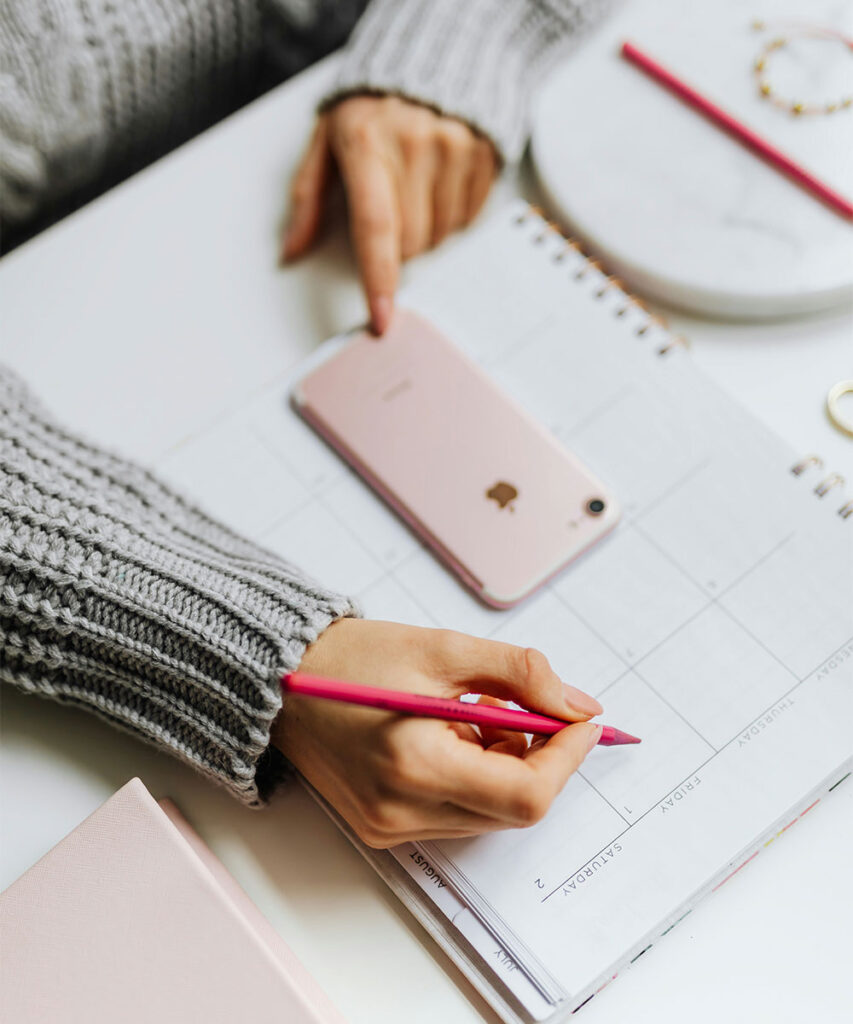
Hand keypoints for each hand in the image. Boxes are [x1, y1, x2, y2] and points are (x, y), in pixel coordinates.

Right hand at [272, 619, 602, 847]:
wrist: (282, 681)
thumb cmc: (354, 659)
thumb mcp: (443, 649)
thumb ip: (520, 675)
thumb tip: (578, 707)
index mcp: (415, 766)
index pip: (527, 794)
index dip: (567, 758)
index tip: (580, 720)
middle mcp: (401, 811)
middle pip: (513, 809)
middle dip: (538, 759)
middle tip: (527, 709)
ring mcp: (389, 826)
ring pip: (489, 814)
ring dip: (505, 768)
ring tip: (474, 715)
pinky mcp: (382, 828)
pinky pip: (457, 814)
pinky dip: (474, 778)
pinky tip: (451, 736)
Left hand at [281, 96, 496, 333]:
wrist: (433, 56)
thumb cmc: (374, 106)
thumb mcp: (327, 141)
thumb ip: (308, 198)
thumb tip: (292, 249)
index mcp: (366, 144)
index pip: (375, 229)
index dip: (378, 281)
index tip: (382, 318)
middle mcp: (414, 146)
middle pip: (409, 244)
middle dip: (397, 245)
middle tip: (391, 207)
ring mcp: (454, 150)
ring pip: (440, 236)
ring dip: (425, 229)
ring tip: (415, 188)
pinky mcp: (483, 155)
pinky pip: (467, 219)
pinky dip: (451, 214)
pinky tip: (439, 184)